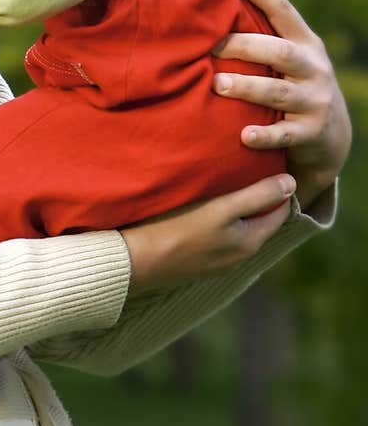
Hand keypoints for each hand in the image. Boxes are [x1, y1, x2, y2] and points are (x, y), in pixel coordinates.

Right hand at [122, 172, 296, 294]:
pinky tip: (201, 206)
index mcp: (250, 243)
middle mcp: (239, 257)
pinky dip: (218, 221)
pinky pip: (218, 237)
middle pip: (259, 220)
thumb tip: (292, 183)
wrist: (134, 260)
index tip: (269, 163)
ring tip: (224, 183)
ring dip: (236, 209)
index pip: (280, 210)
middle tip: (247, 167)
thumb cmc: (178, 228)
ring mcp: (217, 262)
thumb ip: (258, 196)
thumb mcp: (222, 209)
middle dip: (257, 196)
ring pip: (237, 228)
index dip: (278, 186)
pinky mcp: (196, 263)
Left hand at [212, 0, 351, 209]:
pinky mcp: (311, 133)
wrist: (331, 139)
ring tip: (217, 84)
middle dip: (244, 46)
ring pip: (278, 92)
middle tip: (211, 46)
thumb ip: (264, 38)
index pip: (282, 10)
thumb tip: (217, 1)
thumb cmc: (293, 88)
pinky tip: (243, 136)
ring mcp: (315, 101)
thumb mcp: (289, 61)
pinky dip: (264, 135)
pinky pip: (285, 135)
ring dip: (246, 87)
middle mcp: (313, 69)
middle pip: (279, 51)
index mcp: (305, 44)